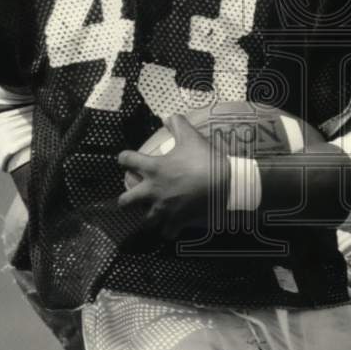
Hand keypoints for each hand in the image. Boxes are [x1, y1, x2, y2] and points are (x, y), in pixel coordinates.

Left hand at [117, 113, 230, 238]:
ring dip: (147, 215)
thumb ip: (176, 123)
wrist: (225, 184)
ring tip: (152, 211)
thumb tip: (167, 117)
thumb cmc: (205, 160)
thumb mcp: (191, 136)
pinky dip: (166, 230)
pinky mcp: (176, 221)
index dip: (124, 157)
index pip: (126, 160)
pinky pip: (166, 232)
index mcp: (152, 168)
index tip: (126, 158)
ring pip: (145, 220)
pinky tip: (170, 226)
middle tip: (132, 194)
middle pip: (125, 201)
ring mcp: (163, 209)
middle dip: (125, 198)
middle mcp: (152, 191)